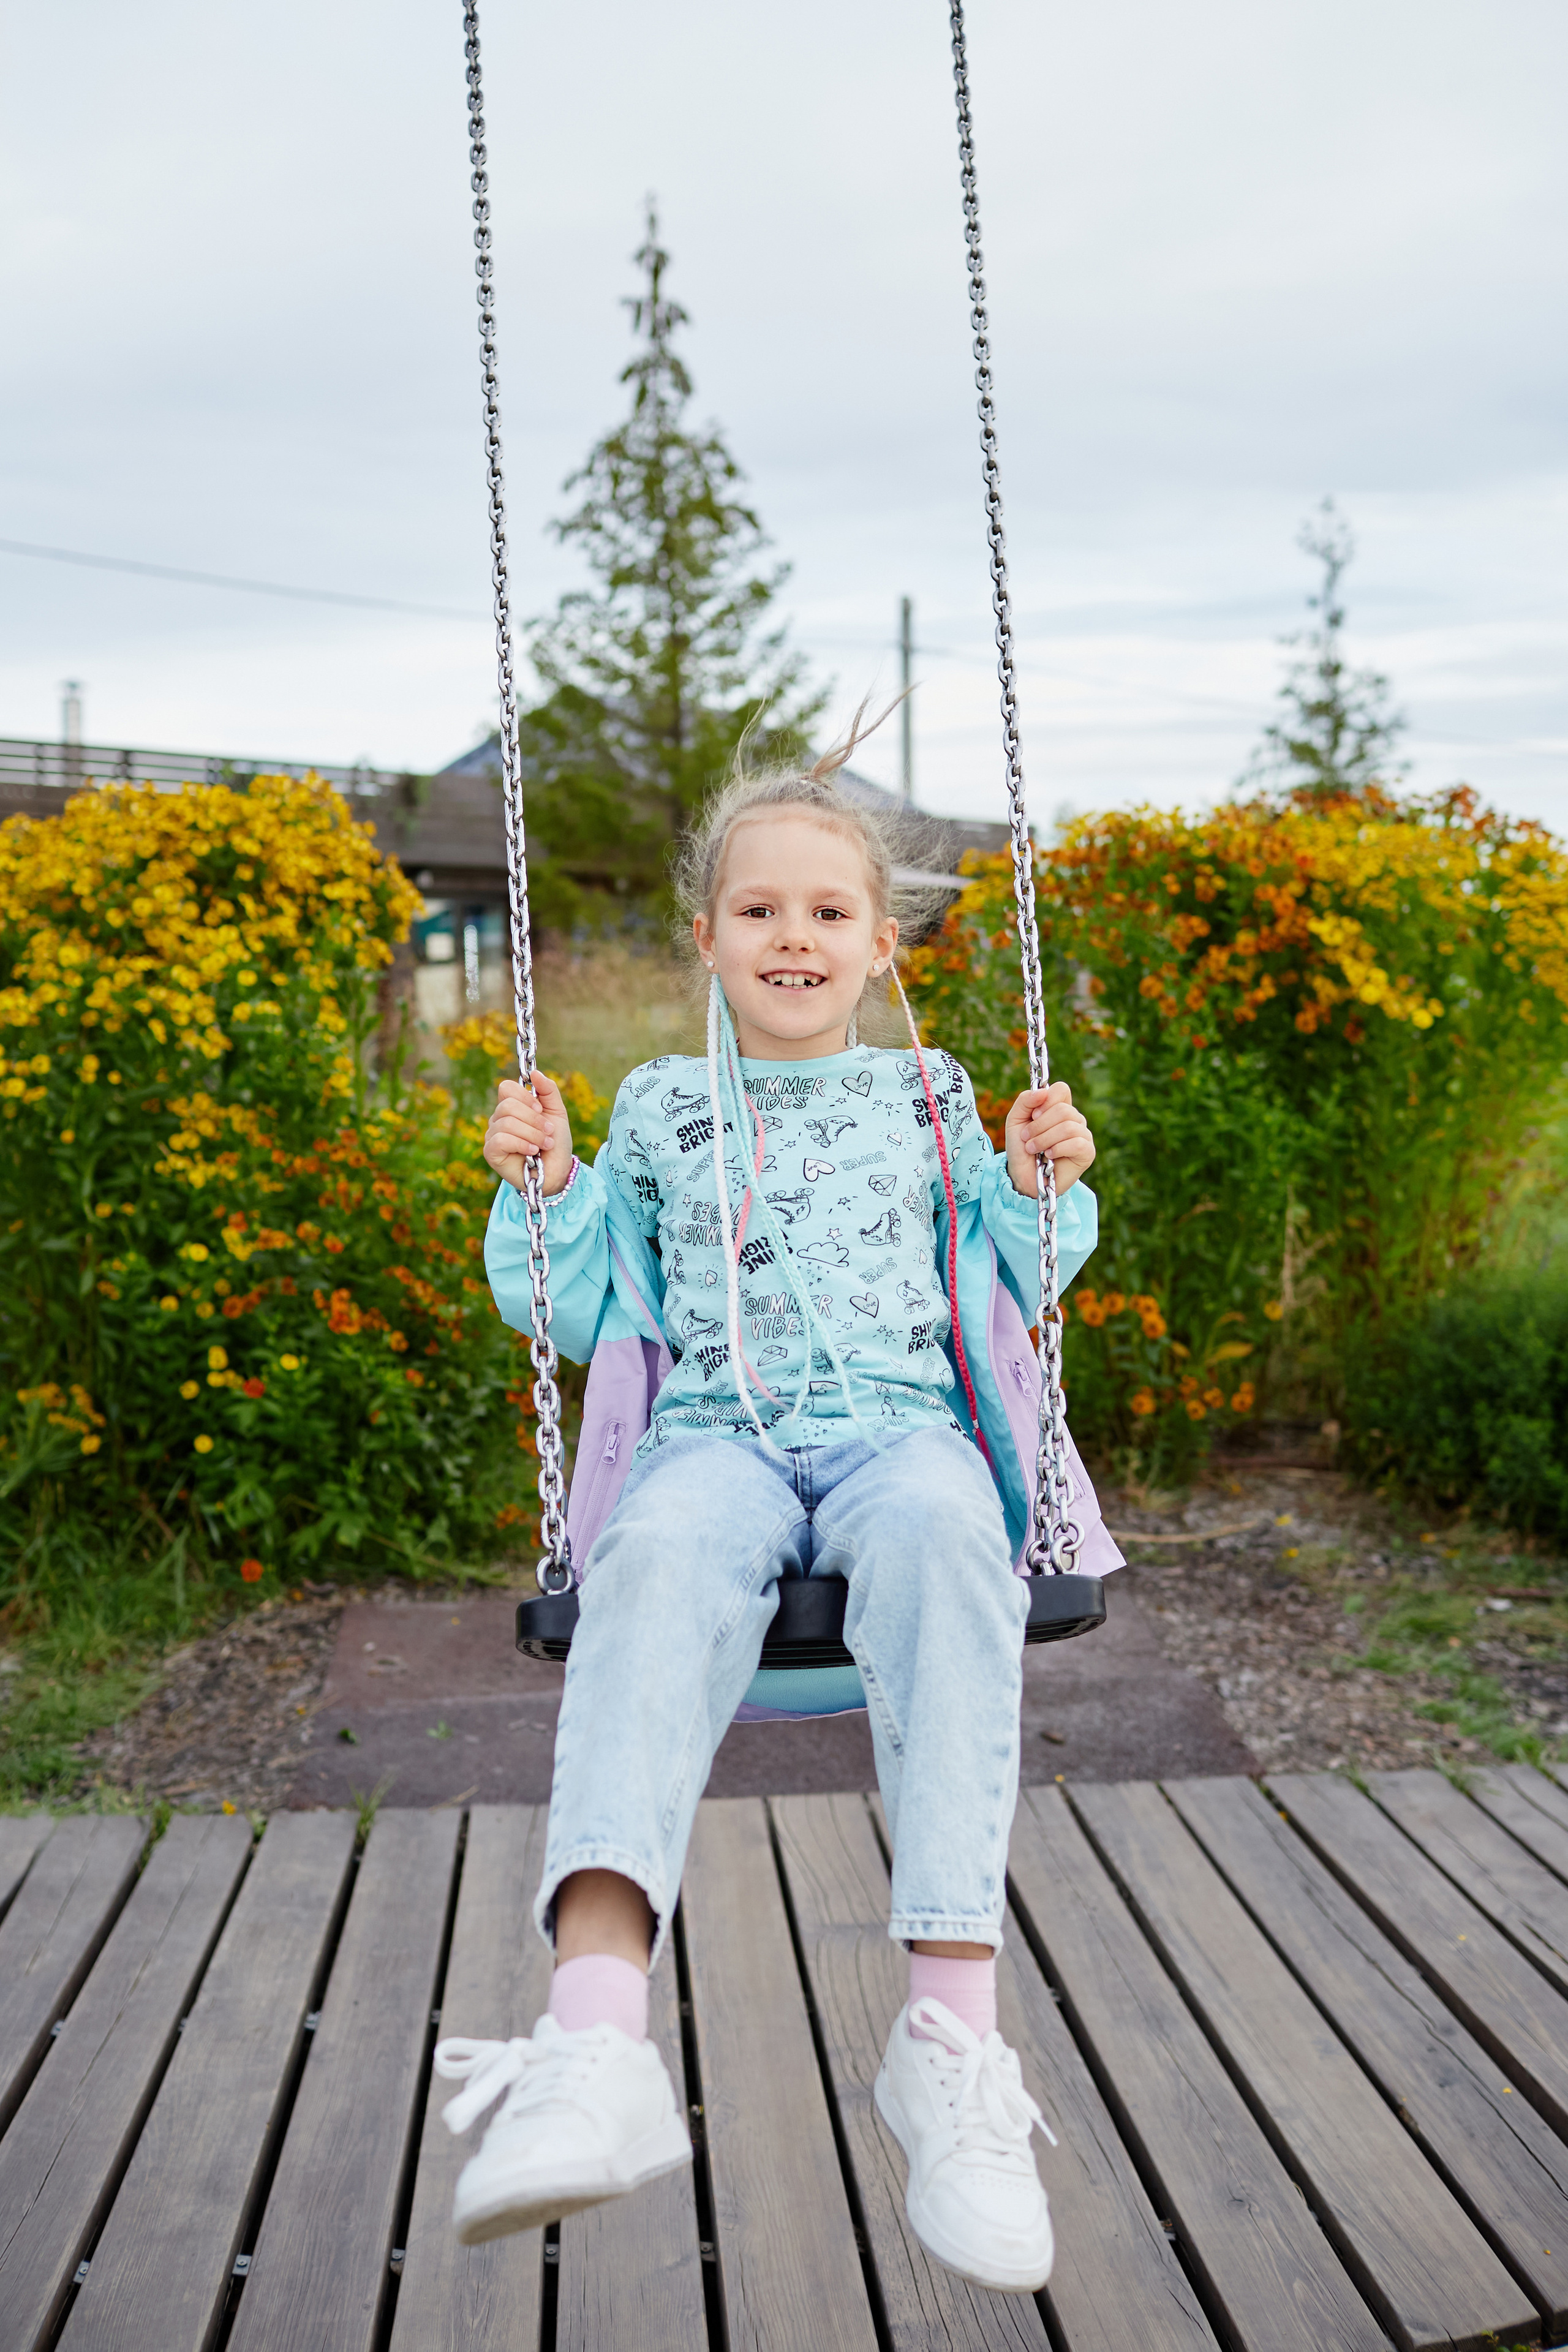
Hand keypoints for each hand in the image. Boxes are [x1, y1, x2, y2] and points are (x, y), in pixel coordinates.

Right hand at [483, 1074, 574, 1197]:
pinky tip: (532, 1152)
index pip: (506, 1088)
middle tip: (548, 1132)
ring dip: (532, 1134)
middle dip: (534, 1119)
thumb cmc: (555, 1143)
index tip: (541, 1110)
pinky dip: (521, 1144)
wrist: (557, 1171)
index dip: (525, 1097)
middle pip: (508, 1105)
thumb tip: (534, 1073)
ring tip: (544, 1145)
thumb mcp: (557, 1112)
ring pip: (506, 1123)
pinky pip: (500, 1139)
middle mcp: (498, 1119)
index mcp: (511, 1107)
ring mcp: (492, 1135)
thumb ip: (548, 1090)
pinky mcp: (490, 1152)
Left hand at [1005, 1082, 1094, 1199]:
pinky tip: (1049, 1156)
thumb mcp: (1015, 1121)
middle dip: (1039, 1126)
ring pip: (1069, 1127)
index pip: (1061, 1089)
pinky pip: (1077, 1143)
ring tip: (1033, 1149)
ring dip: (1044, 1139)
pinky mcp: (1087, 1152)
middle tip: (1027, 1139)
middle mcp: (1074, 1119)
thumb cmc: (1021, 1148)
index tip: (1033, 1116)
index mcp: (1058, 1108)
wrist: (1023, 1176)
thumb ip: (1025, 1101)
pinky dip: (1057, 1149)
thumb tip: (1043, 1091)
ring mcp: (1083, 1135)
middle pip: (1063, 1109)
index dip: (1047, 1100)